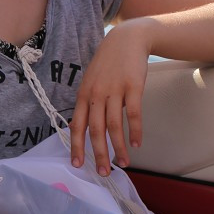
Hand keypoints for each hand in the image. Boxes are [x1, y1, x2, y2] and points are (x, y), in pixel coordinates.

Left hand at [69, 21, 151, 174]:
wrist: (126, 40)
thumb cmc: (107, 65)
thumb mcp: (91, 81)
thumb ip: (89, 102)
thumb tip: (86, 128)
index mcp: (83, 95)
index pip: (77, 125)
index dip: (77, 146)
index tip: (77, 164)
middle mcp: (96, 94)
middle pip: (96, 130)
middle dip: (99, 154)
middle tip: (104, 172)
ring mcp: (114, 90)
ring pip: (114, 126)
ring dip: (119, 147)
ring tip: (124, 163)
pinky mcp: (133, 87)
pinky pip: (133, 114)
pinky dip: (135, 131)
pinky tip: (137, 144)